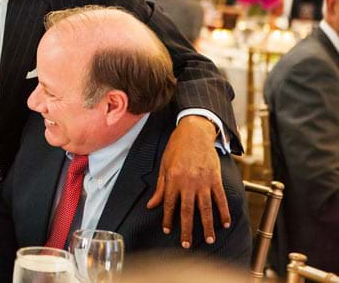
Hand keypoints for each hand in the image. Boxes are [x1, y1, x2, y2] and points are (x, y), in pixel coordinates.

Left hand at [146, 116, 230, 247]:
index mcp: (173, 179)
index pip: (170, 205)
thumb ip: (160, 188)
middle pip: (187, 211)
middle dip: (187, 230)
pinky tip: (224, 223)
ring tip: (208, 239)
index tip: (168, 231)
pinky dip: (223, 212)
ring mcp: (203, 181)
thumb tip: (151, 205)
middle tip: (187, 244)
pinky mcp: (215, 178)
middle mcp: (188, 182)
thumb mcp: (164, 166)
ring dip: (207, 225)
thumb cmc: (176, 148)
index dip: (169, 220)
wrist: (194, 132)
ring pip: (205, 208)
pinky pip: (220, 198)